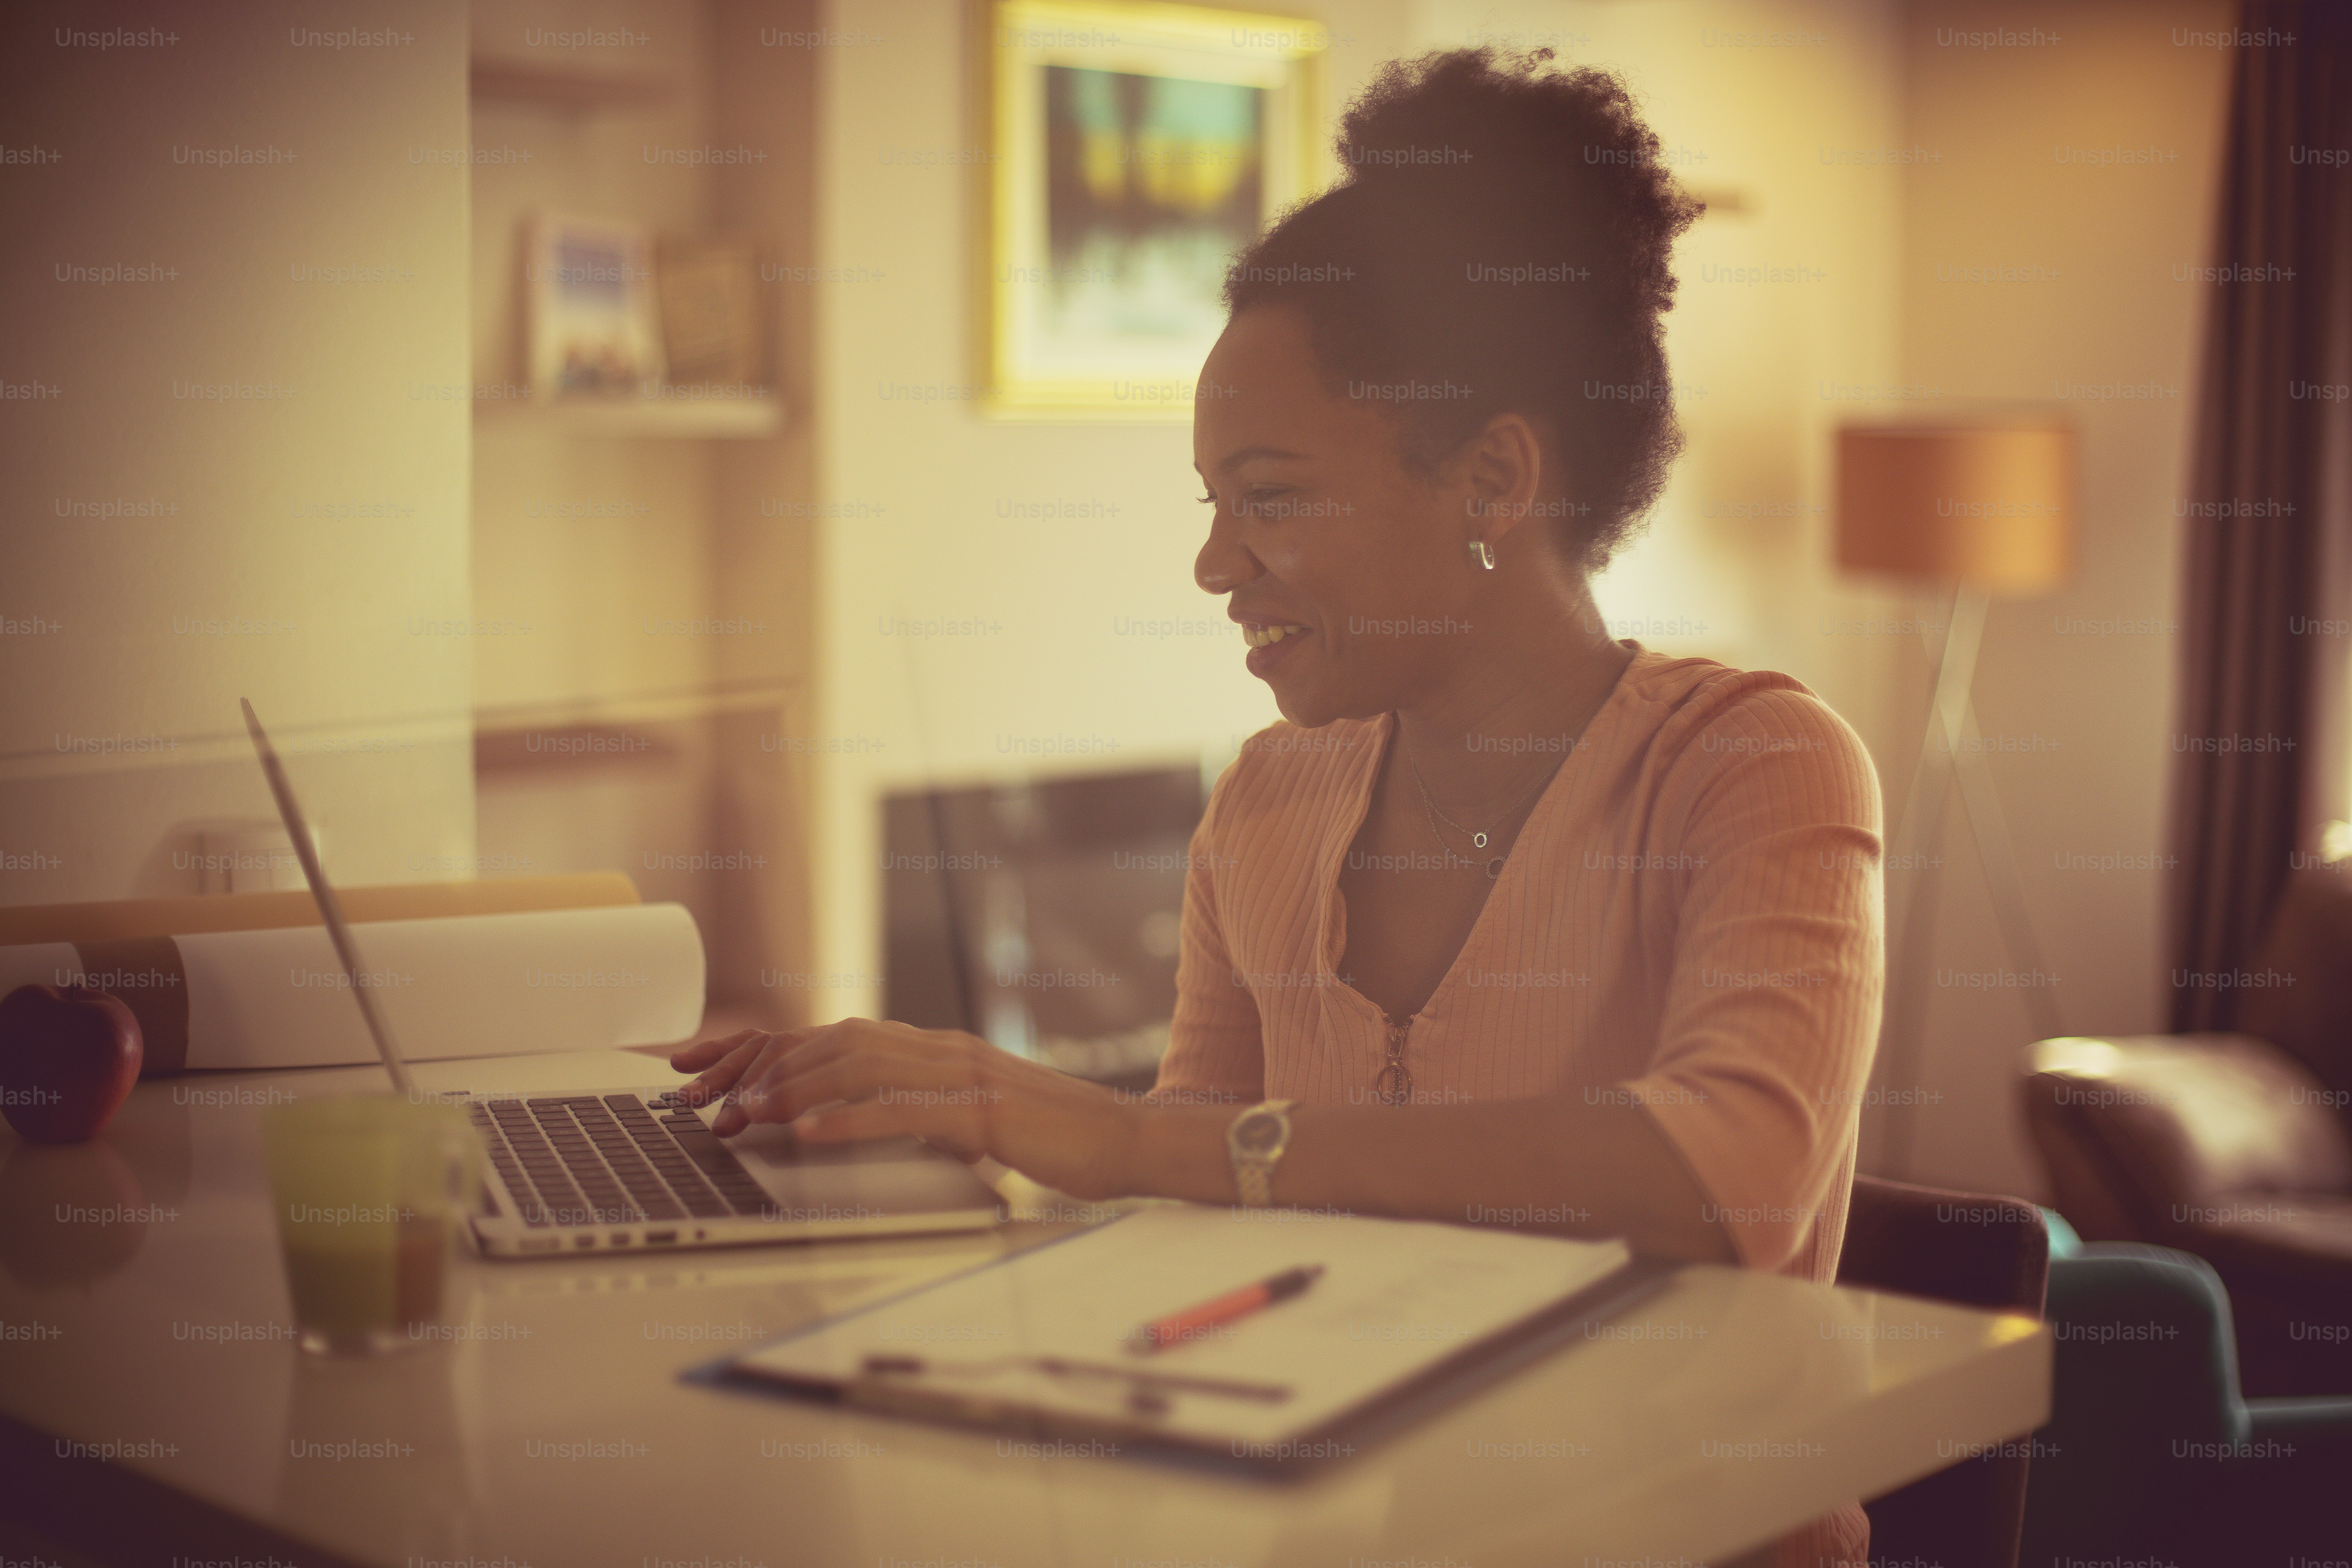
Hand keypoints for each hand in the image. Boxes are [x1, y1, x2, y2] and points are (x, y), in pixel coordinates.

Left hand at [667, 1020, 1147, 1199]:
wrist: (1124, 1140)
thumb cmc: (1048, 1139)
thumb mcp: (962, 1121)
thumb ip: (912, 1111)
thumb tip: (848, 1123)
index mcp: (930, 1049)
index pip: (827, 1037)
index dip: (756, 1047)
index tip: (698, 1067)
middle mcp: (937, 1047)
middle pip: (827, 1040)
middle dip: (753, 1063)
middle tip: (695, 1094)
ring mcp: (960, 1071)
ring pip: (855, 1065)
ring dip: (788, 1089)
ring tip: (738, 1114)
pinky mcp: (982, 1107)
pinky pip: (902, 1109)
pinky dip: (847, 1117)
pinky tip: (805, 1131)